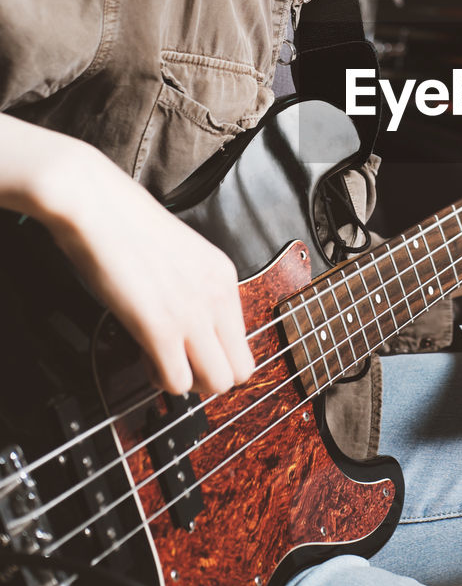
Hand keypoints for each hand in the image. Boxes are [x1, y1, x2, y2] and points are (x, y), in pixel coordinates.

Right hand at [1, 117, 254, 397]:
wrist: (93, 202)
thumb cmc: (123, 223)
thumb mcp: (178, 256)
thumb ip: (192, 289)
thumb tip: (188, 327)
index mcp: (224, 275)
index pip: (244, 342)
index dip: (216, 355)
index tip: (190, 350)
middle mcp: (217, 295)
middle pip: (239, 371)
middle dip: (208, 377)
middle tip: (178, 363)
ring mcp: (192, 313)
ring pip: (216, 383)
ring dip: (186, 381)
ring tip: (159, 359)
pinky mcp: (160, 327)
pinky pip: (176, 381)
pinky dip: (160, 380)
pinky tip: (145, 357)